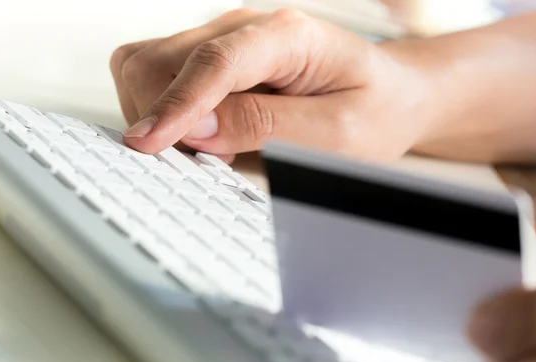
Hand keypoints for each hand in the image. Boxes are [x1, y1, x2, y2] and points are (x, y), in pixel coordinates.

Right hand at [110, 8, 436, 161]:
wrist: (389, 95)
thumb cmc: (373, 110)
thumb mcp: (336, 132)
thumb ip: (266, 126)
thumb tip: (198, 129)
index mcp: (287, 36)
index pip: (214, 64)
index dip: (175, 107)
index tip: (147, 144)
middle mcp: (247, 28)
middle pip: (162, 60)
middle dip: (163, 116)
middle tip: (207, 158)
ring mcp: (226, 40)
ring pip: (149, 65)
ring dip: (161, 113)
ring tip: (214, 146)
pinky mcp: (216, 58)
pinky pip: (159, 75)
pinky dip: (165, 109)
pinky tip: (205, 131)